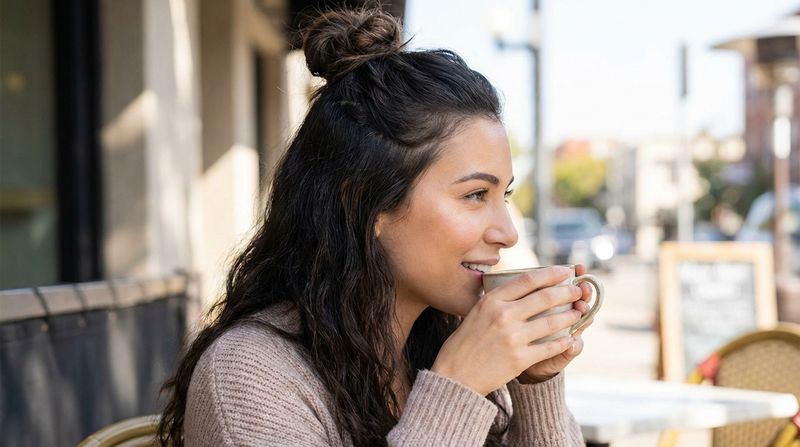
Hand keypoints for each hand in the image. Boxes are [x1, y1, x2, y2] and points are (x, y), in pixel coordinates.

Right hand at [431, 266, 582, 395]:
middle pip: (545, 298)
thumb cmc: (465, 342)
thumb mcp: (476, 312)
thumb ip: (497, 299)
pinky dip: (563, 342)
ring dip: (570, 316)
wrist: (455, 375)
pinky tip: (570, 339)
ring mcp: (512, 337)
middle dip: (567, 292)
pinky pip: (549, 347)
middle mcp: (503, 315)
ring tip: (578, 313)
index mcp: (492, 301)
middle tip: (578, 291)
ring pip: (552, 322)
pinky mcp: (519, 359)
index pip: (528, 280)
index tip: (565, 271)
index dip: (551, 273)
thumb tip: (523, 287)